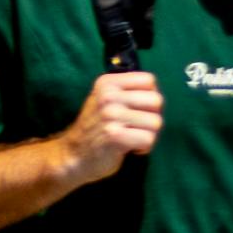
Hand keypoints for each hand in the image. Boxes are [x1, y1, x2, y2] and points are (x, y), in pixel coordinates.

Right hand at [64, 68, 166, 184]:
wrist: (75, 152)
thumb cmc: (98, 125)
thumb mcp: (105, 99)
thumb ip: (128, 91)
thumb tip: (156, 91)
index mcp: (107, 83)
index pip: (148, 80)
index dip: (149, 96)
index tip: (138, 108)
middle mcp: (107, 96)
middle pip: (156, 101)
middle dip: (152, 116)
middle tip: (136, 125)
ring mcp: (110, 115)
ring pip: (156, 122)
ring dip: (149, 134)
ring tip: (132, 136)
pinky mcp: (115, 136)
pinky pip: (149, 139)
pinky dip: (144, 147)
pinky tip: (131, 147)